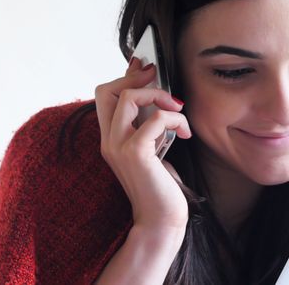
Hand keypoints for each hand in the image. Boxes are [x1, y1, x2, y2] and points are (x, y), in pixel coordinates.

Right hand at [94, 58, 191, 229]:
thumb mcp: (153, 148)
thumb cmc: (161, 186)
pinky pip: (155, 119)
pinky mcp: (135, 154)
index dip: (125, 75)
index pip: (103, 94)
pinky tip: (184, 134)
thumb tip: (157, 96)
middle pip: (106, 89)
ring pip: (128, 97)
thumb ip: (149, 124)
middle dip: (136, 78)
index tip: (146, 68)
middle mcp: (108, 140)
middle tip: (160, 81)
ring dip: (158, 96)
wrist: (161, 220)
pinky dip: (175, 120)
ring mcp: (118, 147)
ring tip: (177, 110)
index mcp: (110, 138)